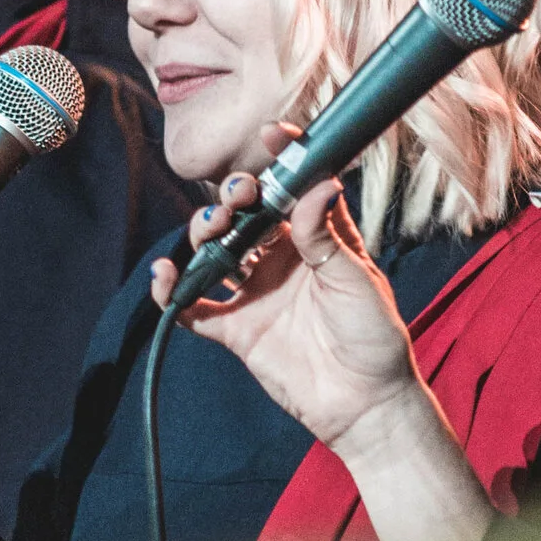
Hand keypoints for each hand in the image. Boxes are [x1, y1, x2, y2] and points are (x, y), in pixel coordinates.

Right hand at [162, 152, 417, 448]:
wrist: (365, 404)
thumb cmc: (374, 337)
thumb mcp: (357, 279)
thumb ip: (326, 236)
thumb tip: (318, 183)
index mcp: (315, 240)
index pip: (293, 189)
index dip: (281, 159)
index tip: (271, 136)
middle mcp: (281, 261)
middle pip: (242, 216)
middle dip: (232, 197)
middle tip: (238, 198)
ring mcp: (255, 294)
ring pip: (213, 252)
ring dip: (203, 234)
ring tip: (210, 231)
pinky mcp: (235, 330)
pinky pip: (193, 307)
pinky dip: (172, 292)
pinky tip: (166, 276)